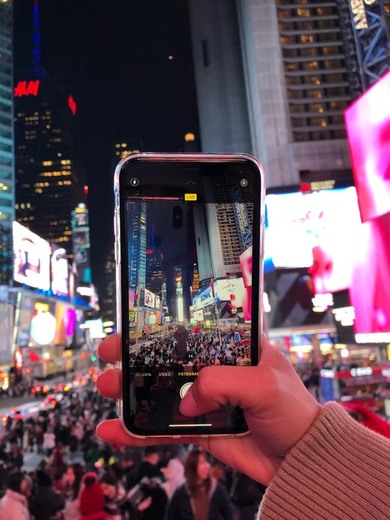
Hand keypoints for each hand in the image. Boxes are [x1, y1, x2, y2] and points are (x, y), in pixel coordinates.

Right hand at [96, 334, 320, 485]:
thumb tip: (187, 401)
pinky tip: (115, 431)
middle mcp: (216, 369)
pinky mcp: (200, 427)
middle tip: (109, 354)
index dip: (163, 325)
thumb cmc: (293, 411)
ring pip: (161, 392)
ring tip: (105, 389)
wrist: (300, 460)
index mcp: (234, 348)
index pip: (192, 329)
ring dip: (132, 391)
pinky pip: (164, 427)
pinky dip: (140, 430)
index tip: (133, 325)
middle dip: (136, 356)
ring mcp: (206, 399)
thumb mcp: (264, 384)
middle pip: (168, 358)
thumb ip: (222, 383)